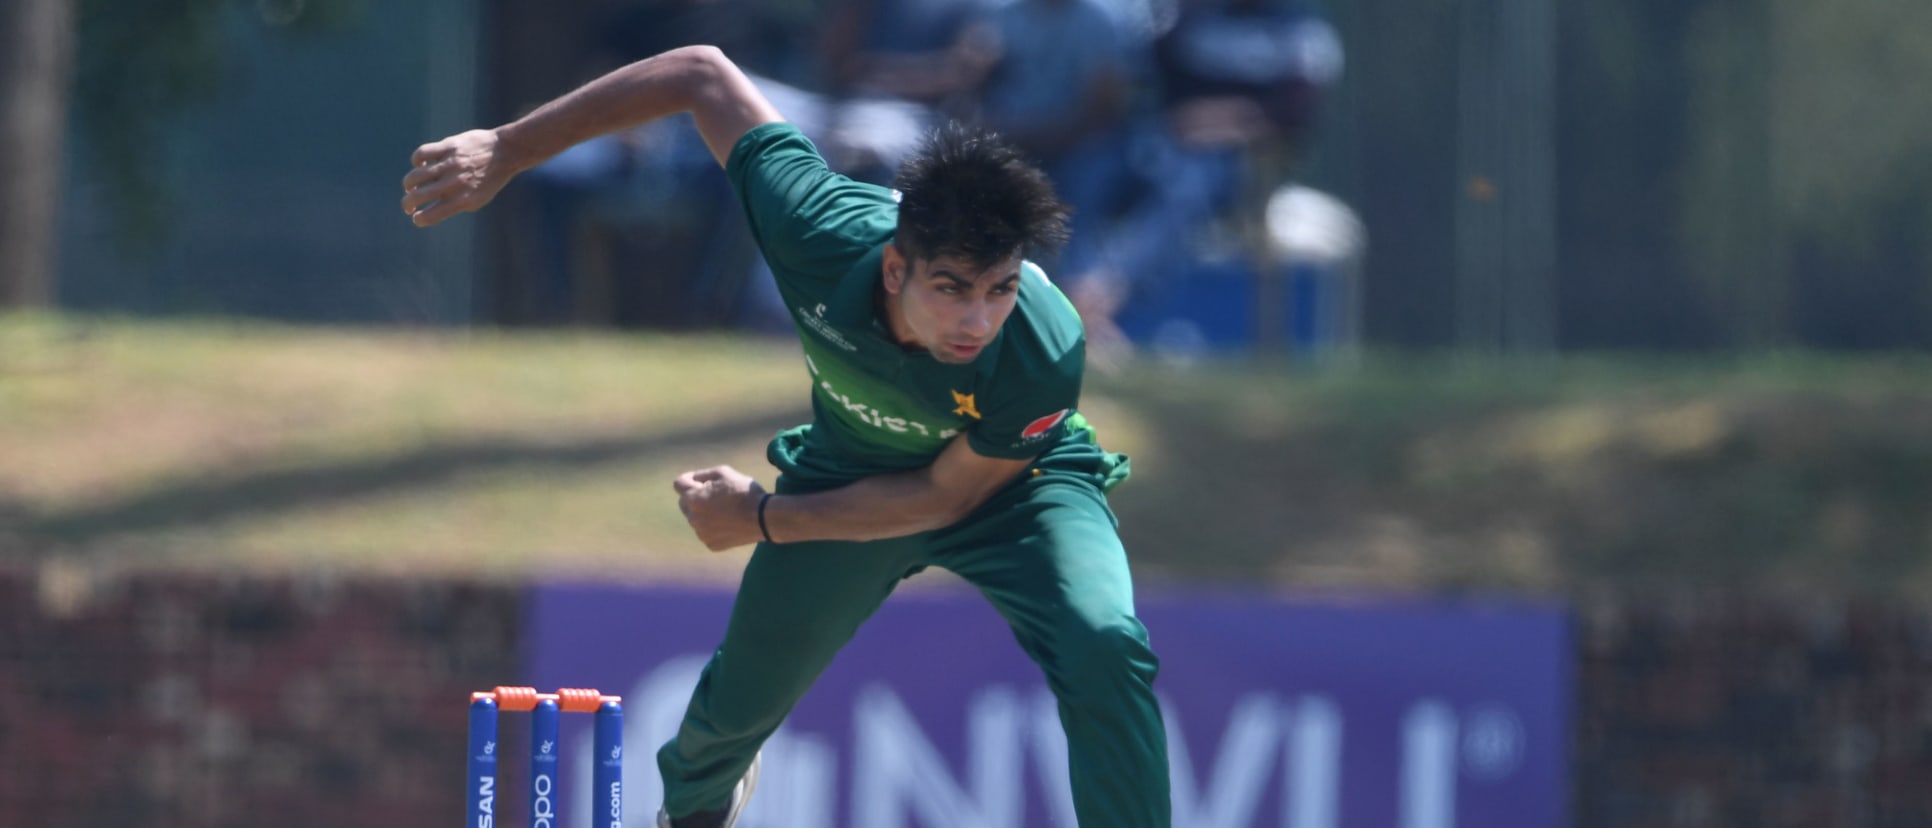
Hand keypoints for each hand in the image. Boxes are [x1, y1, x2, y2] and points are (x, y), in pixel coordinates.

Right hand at [401, 129, 515, 226]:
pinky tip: (421, 164)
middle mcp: (454, 184)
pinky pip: (422, 154)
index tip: (417, 216)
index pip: (430, 216)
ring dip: (409, 184)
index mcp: (462, 201)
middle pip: (417, 197)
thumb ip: (456, 205)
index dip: (419, 219)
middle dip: (407, 204)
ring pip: (415, 176)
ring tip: (411, 186)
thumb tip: (430, 209)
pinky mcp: (448, 147)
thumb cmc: (491, 178)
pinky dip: (416, 161)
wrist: (506, 152)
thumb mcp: (478, 199)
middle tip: (409, 205)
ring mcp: (450, 164)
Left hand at [672, 465, 768, 550]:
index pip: (679, 484)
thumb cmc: (744, 492)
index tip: (701, 480)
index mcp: (693, 499)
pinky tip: (729, 523)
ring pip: (696, 519)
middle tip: (717, 496)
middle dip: (695, 497)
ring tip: (726, 510)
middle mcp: (692, 518)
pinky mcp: (711, 545)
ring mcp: (701, 533)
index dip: (689, 479)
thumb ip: (702, 475)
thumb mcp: (724, 473)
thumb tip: (691, 480)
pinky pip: (706, 532)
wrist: (763, 518)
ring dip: (704, 513)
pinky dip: (713, 527)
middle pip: (685, 503)